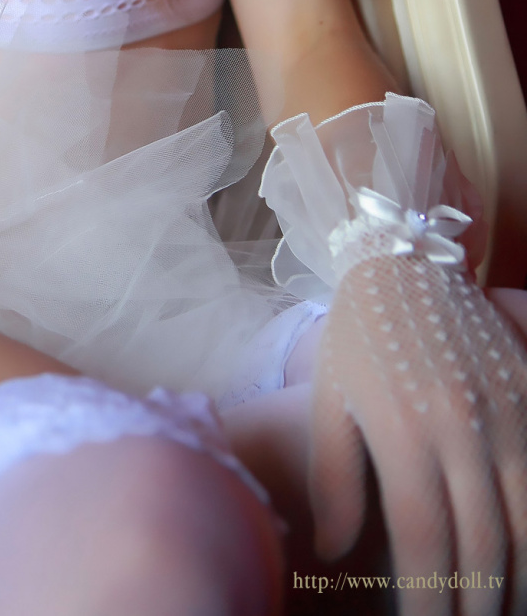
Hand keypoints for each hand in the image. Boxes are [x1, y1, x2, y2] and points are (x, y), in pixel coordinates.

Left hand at [310, 255, 526, 615]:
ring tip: (500, 612)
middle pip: (485, 546)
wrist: (408, 257)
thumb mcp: (330, 402)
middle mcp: (463, 424)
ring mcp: (508, 411)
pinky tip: (523, 563)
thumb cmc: (359, 334)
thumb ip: (334, 481)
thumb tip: (335, 555)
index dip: (427, 601)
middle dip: (476, 607)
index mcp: (404, 428)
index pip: (425, 541)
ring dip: (518, 583)